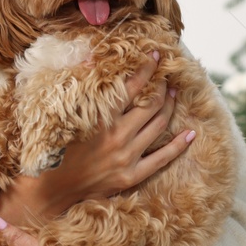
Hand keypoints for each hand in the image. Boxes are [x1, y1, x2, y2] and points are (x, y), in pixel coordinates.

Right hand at [29, 50, 195, 209]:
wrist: (55, 189)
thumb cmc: (58, 149)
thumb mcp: (66, 115)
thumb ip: (83, 88)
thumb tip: (91, 58)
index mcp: (100, 120)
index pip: (130, 88)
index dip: (145, 70)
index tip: (154, 56)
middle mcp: (117, 137)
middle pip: (150, 105)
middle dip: (162, 87)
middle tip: (167, 77)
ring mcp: (126, 158)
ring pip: (158, 126)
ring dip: (170, 107)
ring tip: (174, 94)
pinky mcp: (131, 176)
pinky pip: (162, 159)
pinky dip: (178, 145)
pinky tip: (190, 133)